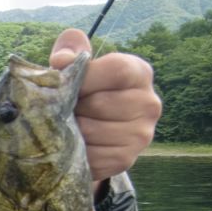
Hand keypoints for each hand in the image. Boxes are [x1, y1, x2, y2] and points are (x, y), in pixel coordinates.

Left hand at [50, 28, 161, 181]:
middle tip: (65, 110)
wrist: (92, 136)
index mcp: (140, 73)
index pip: (116, 70)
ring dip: (70, 131)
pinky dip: (75, 152)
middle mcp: (149, 103)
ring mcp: (141, 134)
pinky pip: (90, 155)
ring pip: (90, 131)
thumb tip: (62, 59)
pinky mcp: (125, 159)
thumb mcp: (79, 67)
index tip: (66, 84)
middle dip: (73, 107)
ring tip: (69, 126)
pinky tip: (75, 145)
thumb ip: (70, 51)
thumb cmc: (84, 93)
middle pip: (99, 103)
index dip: (85, 77)